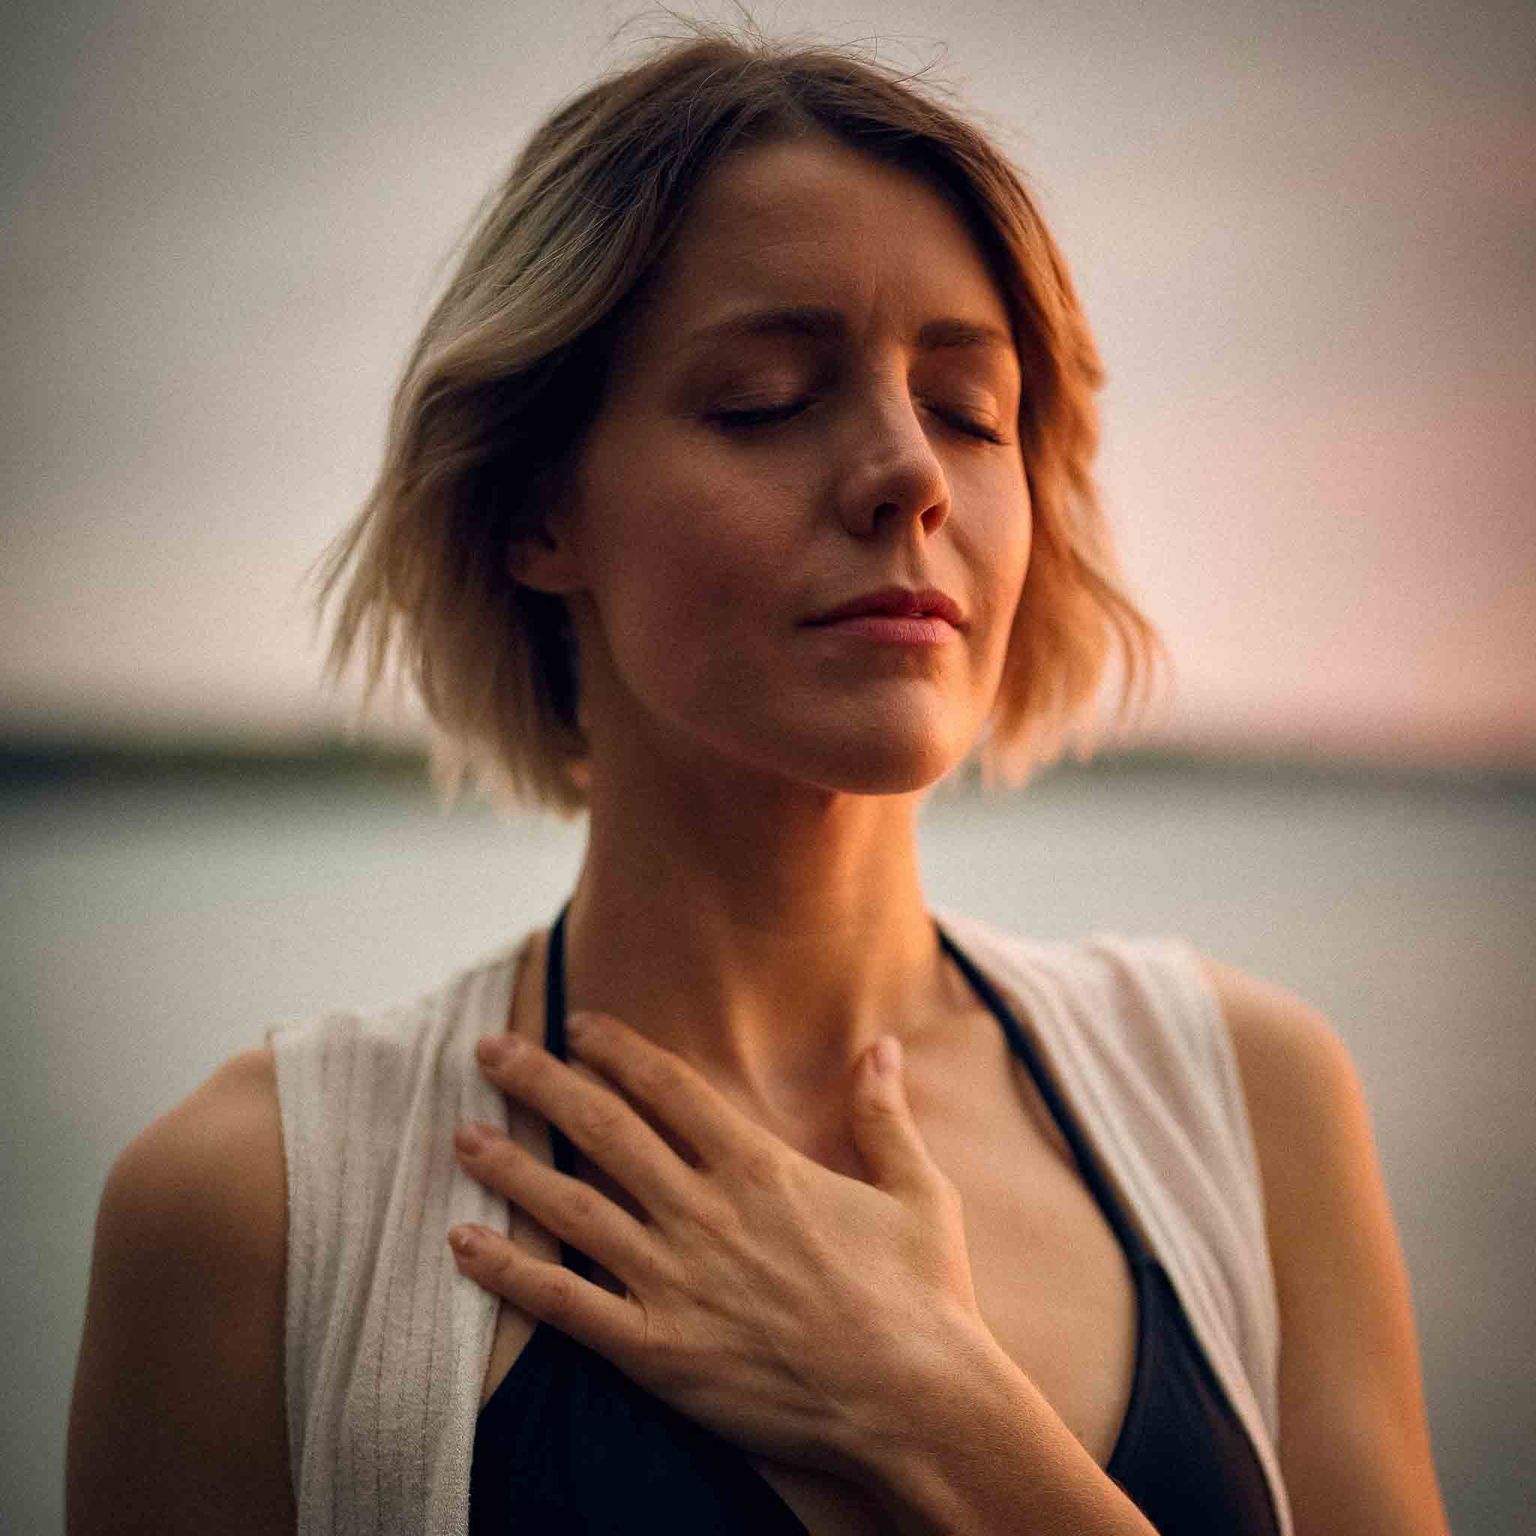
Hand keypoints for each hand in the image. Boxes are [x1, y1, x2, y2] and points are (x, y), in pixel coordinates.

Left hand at [448, 1011, 987, 1475]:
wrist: (918, 1403)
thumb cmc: (924, 1297)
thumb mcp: (917, 1191)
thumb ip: (885, 1113)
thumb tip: (880, 1044)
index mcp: (760, 1168)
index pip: (668, 1088)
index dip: (616, 1050)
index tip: (577, 1025)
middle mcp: (705, 1212)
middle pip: (603, 1128)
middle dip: (541, 1083)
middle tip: (490, 1052)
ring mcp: (675, 1280)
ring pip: (571, 1207)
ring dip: (510, 1167)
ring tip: (461, 1136)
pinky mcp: (658, 1350)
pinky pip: (565, 1305)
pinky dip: (509, 1272)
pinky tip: (463, 1244)